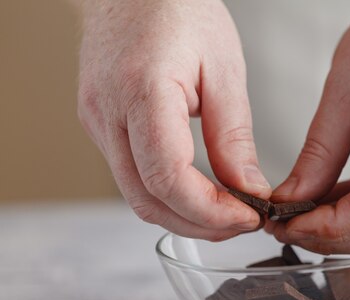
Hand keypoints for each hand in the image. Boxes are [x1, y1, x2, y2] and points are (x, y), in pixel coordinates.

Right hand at [77, 0, 270, 240]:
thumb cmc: (180, 10)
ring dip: (184, 216)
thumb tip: (249, 191)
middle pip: (147, 200)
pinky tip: (199, 192)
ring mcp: (97, 122)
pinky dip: (168, 195)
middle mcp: (107, 113)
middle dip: (199, 224)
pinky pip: (131, 177)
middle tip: (242, 224)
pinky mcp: (100, 126)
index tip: (247, 216)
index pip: (168, 178)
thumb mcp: (223, 70)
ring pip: (137, 196)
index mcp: (140, 91)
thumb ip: (233, 137)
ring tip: (226, 213)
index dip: (210, 210)